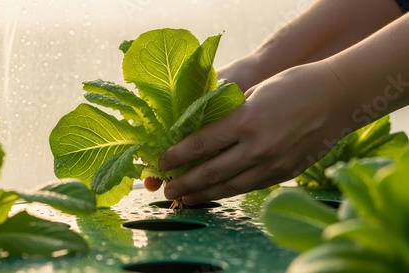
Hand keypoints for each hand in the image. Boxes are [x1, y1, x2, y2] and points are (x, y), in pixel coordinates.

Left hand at [145, 62, 354, 204]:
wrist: (337, 98)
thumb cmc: (294, 85)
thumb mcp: (254, 91)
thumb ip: (229, 115)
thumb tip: (201, 132)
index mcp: (246, 120)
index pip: (201, 144)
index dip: (178, 156)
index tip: (162, 162)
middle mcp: (257, 146)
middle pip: (211, 171)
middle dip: (185, 183)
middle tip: (166, 189)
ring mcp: (273, 163)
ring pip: (230, 186)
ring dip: (204, 194)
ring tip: (186, 199)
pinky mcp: (285, 173)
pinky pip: (251, 187)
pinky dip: (230, 191)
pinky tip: (217, 193)